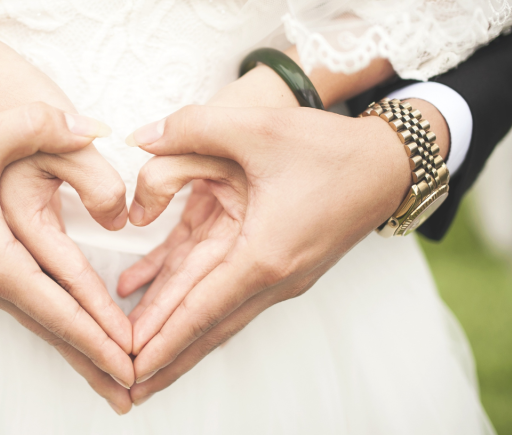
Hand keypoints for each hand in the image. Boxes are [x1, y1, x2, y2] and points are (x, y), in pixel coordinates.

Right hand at [0, 102, 134, 412]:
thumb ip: (41, 125)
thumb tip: (97, 129)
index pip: (59, 310)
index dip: (99, 336)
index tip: (133, 363)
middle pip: (53, 331)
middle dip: (95, 361)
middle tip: (135, 393)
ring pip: (41, 323)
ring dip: (78, 349)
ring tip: (111, 376)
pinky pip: (29, 307)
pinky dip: (58, 326)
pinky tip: (74, 333)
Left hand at [120, 105, 414, 404]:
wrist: (388, 164)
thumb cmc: (329, 148)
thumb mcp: (256, 126)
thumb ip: (191, 127)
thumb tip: (139, 139)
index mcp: (264, 255)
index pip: (200, 310)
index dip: (161, 339)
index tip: (130, 368)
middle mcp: (272, 277)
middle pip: (205, 327)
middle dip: (164, 357)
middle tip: (123, 385)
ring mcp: (277, 275)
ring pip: (214, 313)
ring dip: (175, 335)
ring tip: (137, 360)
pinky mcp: (276, 263)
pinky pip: (223, 287)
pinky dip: (188, 296)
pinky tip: (150, 291)